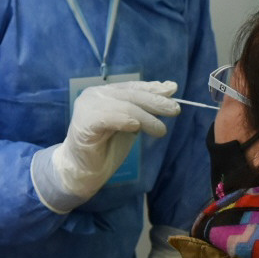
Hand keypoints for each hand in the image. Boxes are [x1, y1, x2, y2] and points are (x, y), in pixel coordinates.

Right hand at [32, 81, 178, 213]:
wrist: (83, 171)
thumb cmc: (107, 148)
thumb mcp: (131, 125)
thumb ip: (144, 109)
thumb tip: (169, 90)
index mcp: (105, 93)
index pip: (132, 87)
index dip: (152, 88)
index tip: (172, 90)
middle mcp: (95, 95)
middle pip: (131, 95)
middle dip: (155, 101)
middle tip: (175, 110)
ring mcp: (87, 107)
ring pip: (124, 106)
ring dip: (146, 117)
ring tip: (161, 130)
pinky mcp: (84, 123)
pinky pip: (108, 118)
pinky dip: (124, 120)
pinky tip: (136, 126)